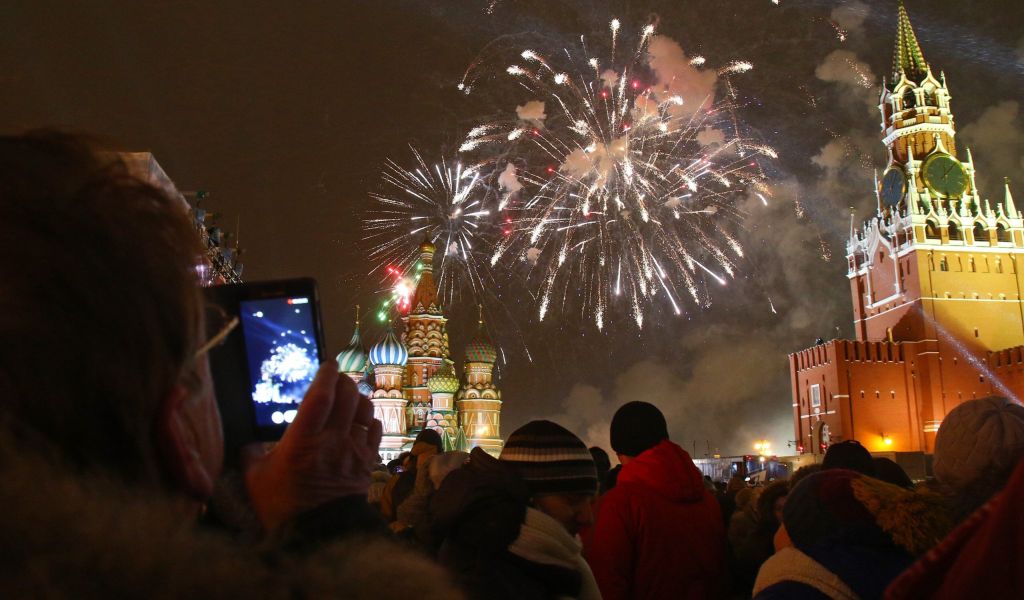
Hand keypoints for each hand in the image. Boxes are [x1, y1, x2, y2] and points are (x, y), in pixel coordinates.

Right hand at [244, 360, 382, 531]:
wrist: (317, 534)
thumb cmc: (282, 506)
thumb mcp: (256, 479)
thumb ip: (251, 454)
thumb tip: (248, 443)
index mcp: (304, 440)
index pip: (321, 396)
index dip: (326, 375)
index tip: (326, 364)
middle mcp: (333, 439)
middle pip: (348, 395)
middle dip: (343, 381)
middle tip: (335, 378)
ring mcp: (354, 449)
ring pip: (366, 409)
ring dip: (359, 396)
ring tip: (349, 395)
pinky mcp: (367, 461)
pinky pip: (376, 429)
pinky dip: (371, 418)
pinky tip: (362, 419)